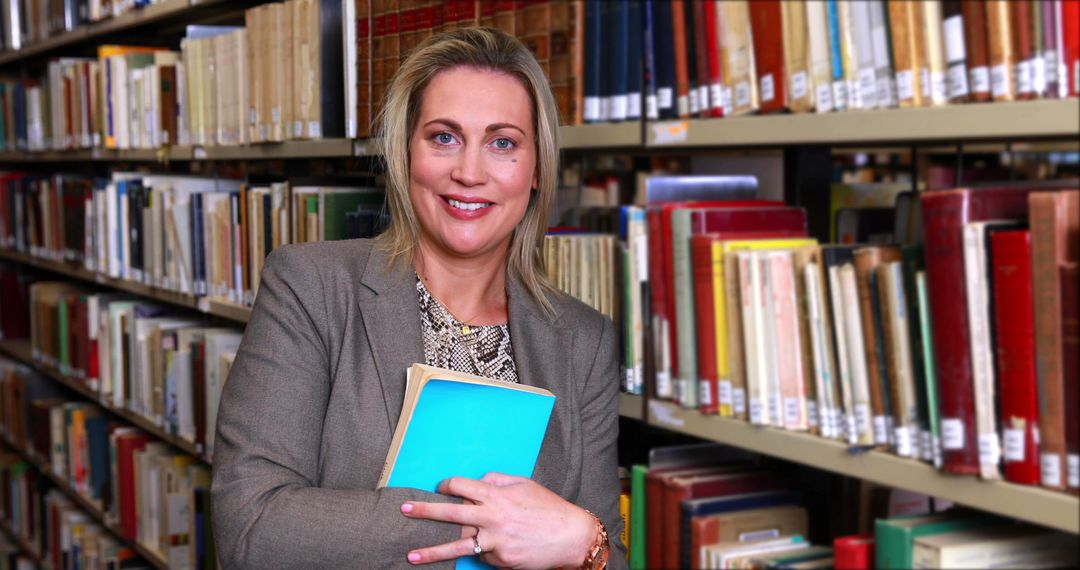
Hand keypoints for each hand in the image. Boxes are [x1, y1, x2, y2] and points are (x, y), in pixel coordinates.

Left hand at [400, 473, 594, 568]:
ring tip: (411, 556)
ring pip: (457, 546)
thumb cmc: (548, 508)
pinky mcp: (500, 561)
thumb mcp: (524, 485)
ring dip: (432, 551)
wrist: (571, 537)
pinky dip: (483, 552)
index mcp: (497, 495)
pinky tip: (497, 549)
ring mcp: (495, 542)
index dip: (447, 485)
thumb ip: (498, 480)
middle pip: (451, 513)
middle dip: (425, 510)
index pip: (462, 486)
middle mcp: (492, 518)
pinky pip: (484, 555)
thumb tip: (478, 481)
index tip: (439, 487)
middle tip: (404, 509)